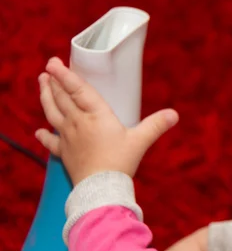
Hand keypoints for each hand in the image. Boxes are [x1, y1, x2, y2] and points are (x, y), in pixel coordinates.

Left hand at [35, 57, 178, 184]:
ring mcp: (68, 137)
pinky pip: (50, 141)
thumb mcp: (141, 140)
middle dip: (54, 82)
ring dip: (46, 97)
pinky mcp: (64, 153)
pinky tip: (38, 131)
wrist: (101, 188)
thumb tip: (174, 114)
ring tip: (42, 83)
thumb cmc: (120, 161)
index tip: (54, 63)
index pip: (77, 90)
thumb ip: (156, 125)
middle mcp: (77, 122)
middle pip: (62, 98)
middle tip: (47, 69)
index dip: (65, 75)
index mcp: (96, 115)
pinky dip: (43, 135)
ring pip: (52, 113)